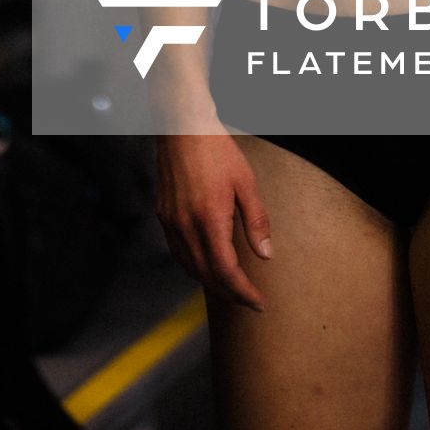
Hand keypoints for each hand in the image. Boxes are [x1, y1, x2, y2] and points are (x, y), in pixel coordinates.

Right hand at [155, 130, 272, 310]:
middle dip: (230, 294)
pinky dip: (194, 267)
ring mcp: (170, 223)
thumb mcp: (246, 182)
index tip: (259, 303)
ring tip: (232, 288)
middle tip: (250, 300)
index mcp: (209, 220)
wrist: (182, 126)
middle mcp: (185, 226)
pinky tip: (207, 264)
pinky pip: (178, 253)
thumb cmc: (217, 150)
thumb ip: (257, 221)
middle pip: (207, 276)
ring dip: (211, 283)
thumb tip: (266, 255)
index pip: (227, 272)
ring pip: (189, 268)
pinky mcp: (163, 216)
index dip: (244, 293)